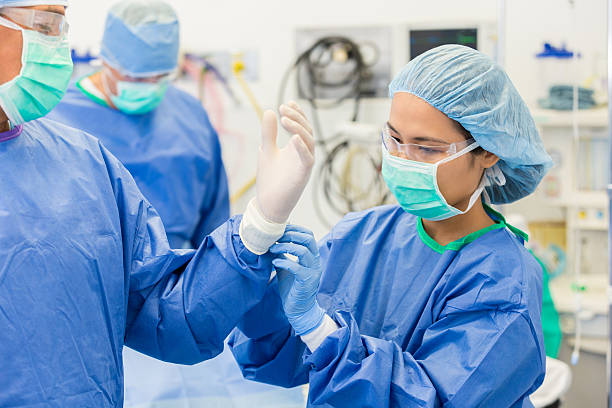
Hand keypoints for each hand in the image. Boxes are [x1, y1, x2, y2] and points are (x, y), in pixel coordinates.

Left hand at [256, 102, 314, 223]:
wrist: (268, 204)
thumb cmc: (269, 179)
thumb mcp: (266, 150)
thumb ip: (269, 133)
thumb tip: (269, 111)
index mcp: (296, 148)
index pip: (301, 126)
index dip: (297, 113)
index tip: (287, 103)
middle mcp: (303, 154)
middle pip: (307, 131)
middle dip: (296, 118)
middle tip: (283, 109)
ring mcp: (304, 164)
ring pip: (309, 142)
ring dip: (298, 129)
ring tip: (284, 120)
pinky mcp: (303, 175)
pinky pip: (308, 159)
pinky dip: (302, 148)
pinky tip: (293, 138)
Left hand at [269, 225, 324, 335]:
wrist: (298, 309)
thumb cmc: (292, 287)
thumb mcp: (286, 267)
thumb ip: (282, 255)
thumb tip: (270, 241)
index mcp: (312, 256)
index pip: (308, 234)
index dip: (294, 229)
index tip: (279, 229)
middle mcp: (315, 261)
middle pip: (308, 238)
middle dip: (290, 234)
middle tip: (275, 237)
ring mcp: (313, 271)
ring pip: (303, 251)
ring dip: (285, 247)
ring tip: (272, 249)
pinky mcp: (307, 281)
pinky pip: (297, 268)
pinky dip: (285, 262)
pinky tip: (275, 262)